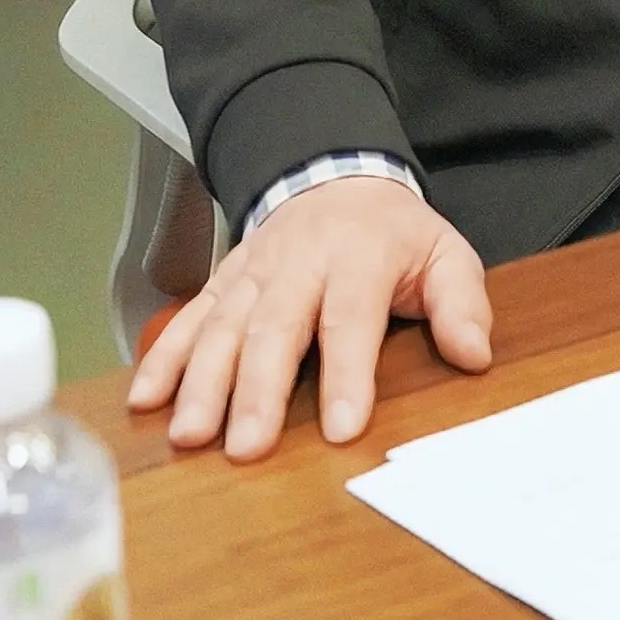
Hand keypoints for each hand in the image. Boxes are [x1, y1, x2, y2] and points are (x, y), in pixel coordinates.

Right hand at [127, 176, 491, 460]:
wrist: (334, 172)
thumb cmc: (393, 233)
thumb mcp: (444, 251)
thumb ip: (461, 302)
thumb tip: (475, 354)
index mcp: (359, 257)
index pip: (350, 318)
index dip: (346, 374)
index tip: (340, 428)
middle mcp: (298, 263)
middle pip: (275, 328)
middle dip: (258, 390)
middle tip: (247, 447)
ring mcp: (254, 272)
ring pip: (223, 326)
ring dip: (201, 381)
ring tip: (190, 436)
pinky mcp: (223, 281)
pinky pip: (188, 317)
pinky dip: (162, 357)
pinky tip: (144, 400)